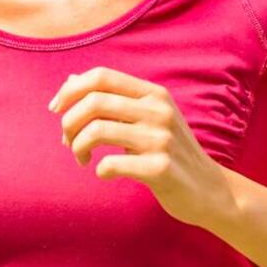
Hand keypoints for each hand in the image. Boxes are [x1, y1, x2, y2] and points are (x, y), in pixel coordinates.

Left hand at [50, 66, 232, 228]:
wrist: (210, 190)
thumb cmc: (170, 154)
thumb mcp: (148, 119)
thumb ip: (113, 100)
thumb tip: (69, 79)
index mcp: (154, 95)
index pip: (101, 76)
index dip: (70, 90)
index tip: (57, 111)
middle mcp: (159, 111)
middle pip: (94, 101)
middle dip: (68, 123)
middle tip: (67, 142)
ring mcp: (162, 139)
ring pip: (97, 131)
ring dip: (78, 147)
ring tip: (81, 159)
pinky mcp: (161, 168)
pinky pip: (111, 164)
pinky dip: (100, 170)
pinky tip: (106, 174)